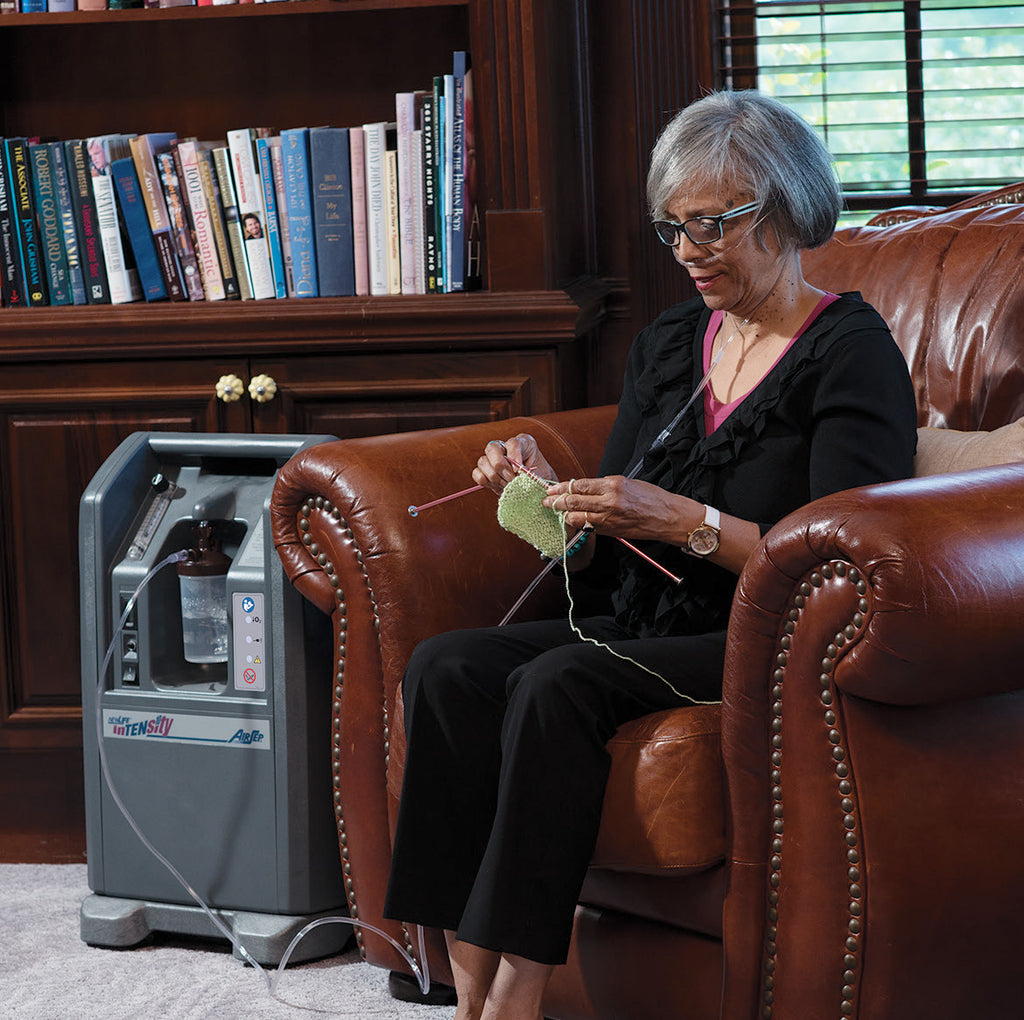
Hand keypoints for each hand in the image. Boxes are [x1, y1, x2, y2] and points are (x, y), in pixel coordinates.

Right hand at [472, 433, 556, 494]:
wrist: (535, 487)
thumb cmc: (539, 477)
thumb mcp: (542, 471)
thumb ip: (530, 471)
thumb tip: (515, 472)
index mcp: (521, 443)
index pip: (513, 443)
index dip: (514, 456)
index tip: (519, 470)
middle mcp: (503, 447)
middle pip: (492, 448)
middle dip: (502, 467)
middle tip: (511, 479)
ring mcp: (491, 459)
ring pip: (482, 462)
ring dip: (495, 477)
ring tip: (507, 485)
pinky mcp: (484, 472)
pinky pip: (476, 474)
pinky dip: (485, 481)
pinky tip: (498, 486)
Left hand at [542, 475, 698, 545]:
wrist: (668, 516)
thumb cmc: (651, 498)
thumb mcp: (627, 483)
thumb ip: (605, 486)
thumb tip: (585, 489)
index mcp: (613, 485)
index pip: (580, 485)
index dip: (562, 487)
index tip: (552, 488)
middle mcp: (609, 501)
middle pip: (574, 501)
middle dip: (556, 501)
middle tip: (546, 501)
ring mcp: (609, 518)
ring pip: (578, 516)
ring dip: (565, 514)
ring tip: (556, 512)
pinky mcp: (611, 531)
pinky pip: (589, 527)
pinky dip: (579, 524)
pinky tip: (573, 521)